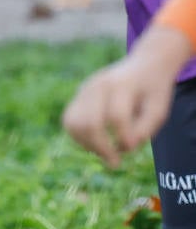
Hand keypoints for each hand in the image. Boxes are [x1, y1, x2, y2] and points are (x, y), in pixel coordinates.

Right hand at [63, 25, 190, 167]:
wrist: (143, 66)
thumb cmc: (153, 92)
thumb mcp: (159, 109)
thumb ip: (145, 129)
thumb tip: (124, 147)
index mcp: (122, 85)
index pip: (117, 116)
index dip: (124, 138)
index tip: (132, 148)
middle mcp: (98, 85)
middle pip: (89, 122)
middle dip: (101, 147)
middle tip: (114, 162)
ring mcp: (84, 89)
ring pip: (73, 122)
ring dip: (86, 143)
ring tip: (102, 152)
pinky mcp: (78, 95)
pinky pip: (69, 120)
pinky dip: (78, 136)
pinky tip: (94, 144)